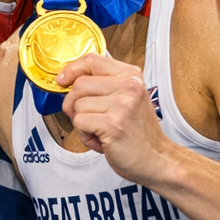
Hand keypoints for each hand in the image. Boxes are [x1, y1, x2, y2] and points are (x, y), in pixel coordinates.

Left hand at [58, 54, 172, 185]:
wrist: (157, 159)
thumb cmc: (137, 132)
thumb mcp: (126, 98)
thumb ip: (104, 85)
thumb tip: (69, 78)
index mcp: (131, 75)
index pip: (92, 60)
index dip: (71, 70)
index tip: (63, 81)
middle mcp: (129, 86)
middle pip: (78, 84)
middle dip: (74, 104)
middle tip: (89, 118)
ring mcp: (122, 104)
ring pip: (76, 105)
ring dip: (81, 123)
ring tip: (101, 131)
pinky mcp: (113, 124)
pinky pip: (79, 122)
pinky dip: (84, 135)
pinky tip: (101, 140)